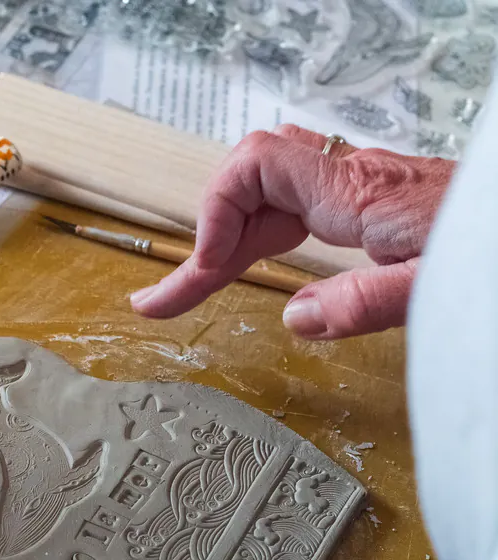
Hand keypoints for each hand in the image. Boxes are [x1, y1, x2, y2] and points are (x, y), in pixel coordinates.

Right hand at [131, 126, 454, 338]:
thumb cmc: (486, 255)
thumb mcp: (429, 290)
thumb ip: (362, 303)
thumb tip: (295, 320)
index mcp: (355, 194)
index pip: (254, 170)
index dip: (214, 217)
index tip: (203, 273)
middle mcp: (349, 181)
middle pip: (247, 187)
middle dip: (203, 244)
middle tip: (164, 302)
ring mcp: (356, 189)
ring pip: (266, 196)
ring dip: (227, 240)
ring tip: (195, 290)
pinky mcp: (367, 204)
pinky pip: (293, 207)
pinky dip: (260, 236)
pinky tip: (254, 265)